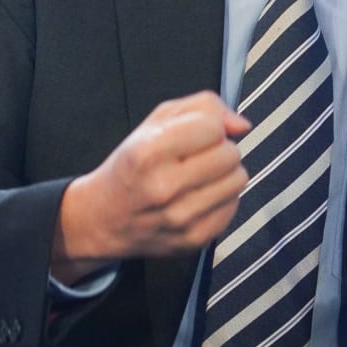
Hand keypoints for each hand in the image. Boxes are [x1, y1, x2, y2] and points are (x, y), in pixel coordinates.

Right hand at [50, 91, 249, 282]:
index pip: (212, 128)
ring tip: (199, 176)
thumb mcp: (154, 122)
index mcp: (148, 153)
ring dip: (224, 173)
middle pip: (230, 154)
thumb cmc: (131, 166)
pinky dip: (222, 198)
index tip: (194, 134)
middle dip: (219, 149)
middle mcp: (164, 188)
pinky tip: (198, 197)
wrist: (104, 218)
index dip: (207, 126)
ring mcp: (181, 218)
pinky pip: (234, 205)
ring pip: (238, 179)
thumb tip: (242, 125)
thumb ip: (202, 107)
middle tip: (196, 157)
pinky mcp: (195, 239)